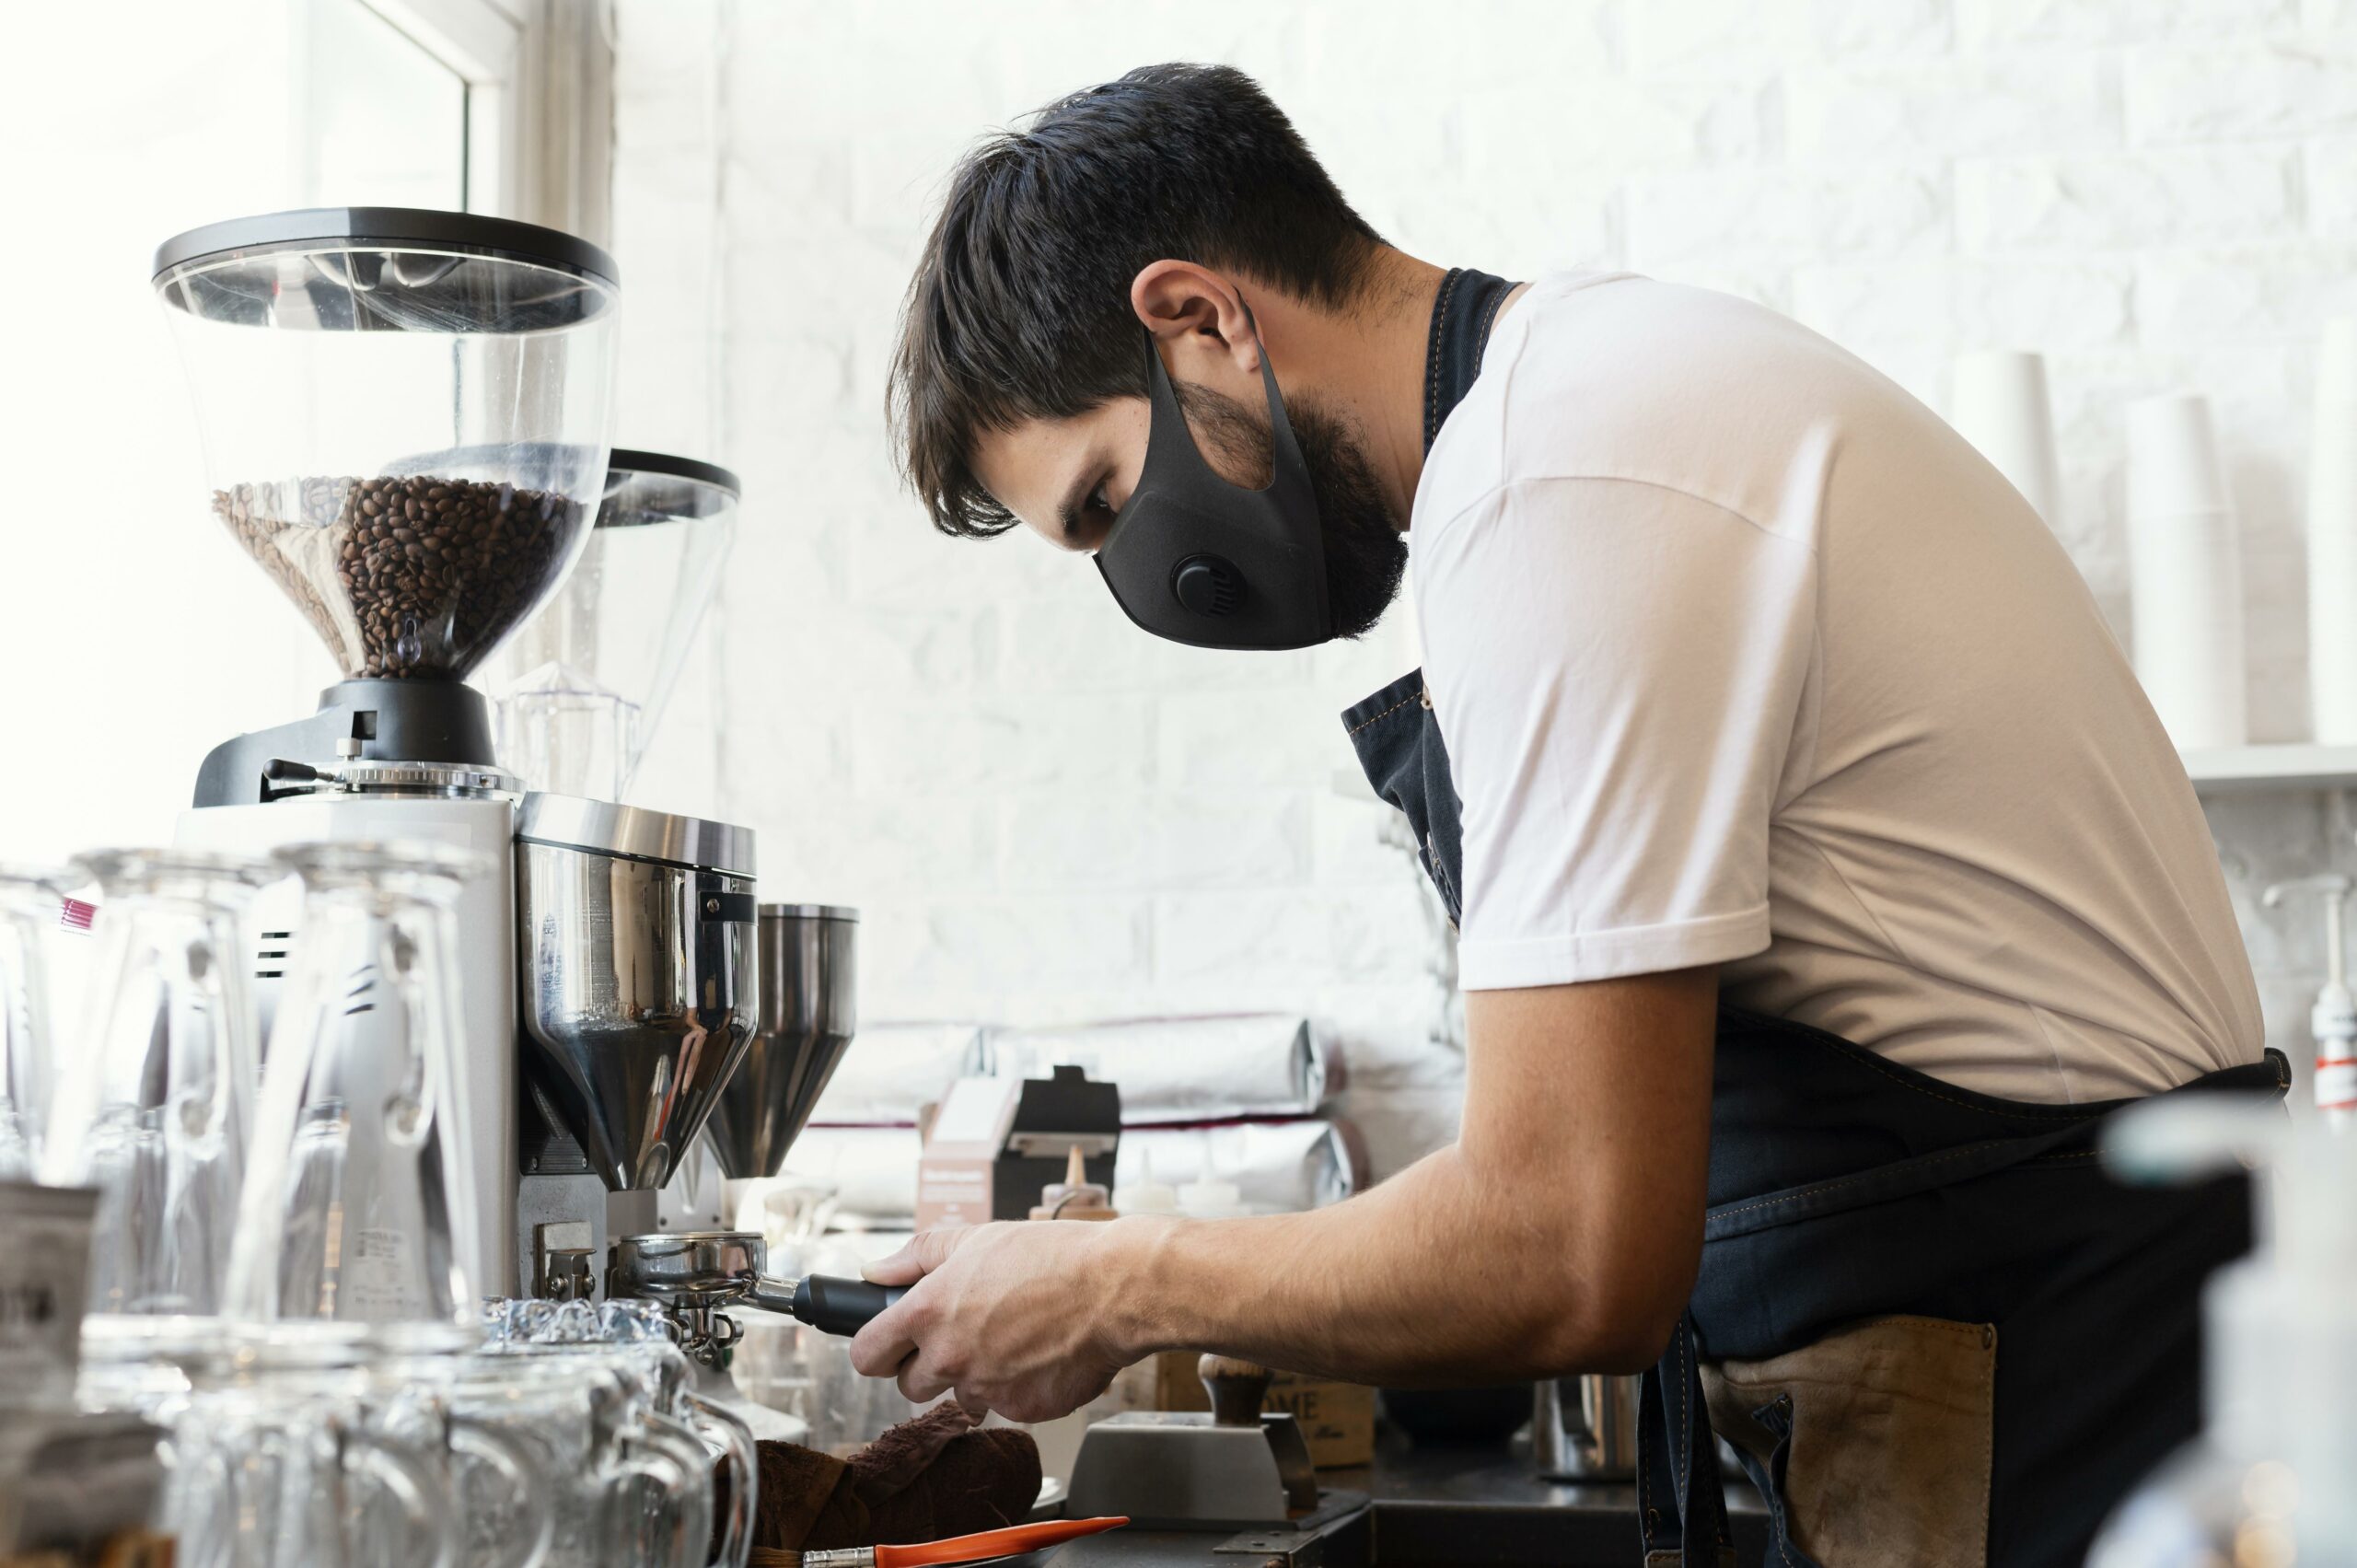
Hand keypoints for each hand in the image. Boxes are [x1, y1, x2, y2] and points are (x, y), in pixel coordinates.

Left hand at [847, 1219, 1156, 1422]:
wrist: (1114, 1288)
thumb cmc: (1051, 1258)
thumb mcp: (976, 1238)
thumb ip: (916, 1256)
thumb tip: (875, 1271)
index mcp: (929, 1312)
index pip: (866, 1355)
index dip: (876, 1350)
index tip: (888, 1346)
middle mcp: (950, 1357)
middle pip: (910, 1386)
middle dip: (929, 1366)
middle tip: (964, 1335)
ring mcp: (986, 1389)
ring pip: (963, 1396)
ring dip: (978, 1375)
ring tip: (1013, 1338)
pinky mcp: (1022, 1410)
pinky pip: (1007, 1405)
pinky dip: (1018, 1385)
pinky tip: (1040, 1352)